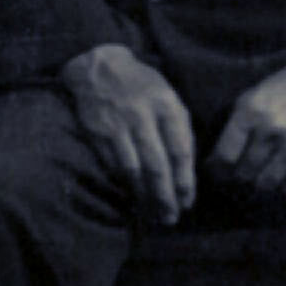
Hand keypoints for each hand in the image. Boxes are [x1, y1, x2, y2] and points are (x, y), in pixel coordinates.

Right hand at [60, 42, 198, 220]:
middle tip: (171, 217)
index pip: (179, 150)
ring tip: (153, 213)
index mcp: (166, 106)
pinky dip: (125, 184)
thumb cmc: (143, 86)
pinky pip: (114, 166)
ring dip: (145, 196)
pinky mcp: (97, 134)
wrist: (100, 67)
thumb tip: (187, 168)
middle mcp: (142, 116)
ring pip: (133, 170)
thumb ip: (180, 128)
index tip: (188, 201)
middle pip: (157, 165)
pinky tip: (133, 196)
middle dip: (165, 196)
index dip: (184, 180)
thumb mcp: (169, 97)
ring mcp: (118, 126)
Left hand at [205, 36, 285, 198]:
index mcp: (250, 110)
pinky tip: (277, 178)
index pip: (225, 154)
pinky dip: (281, 185)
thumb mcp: (254, 94)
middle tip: (234, 175)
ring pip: (265, 182)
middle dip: (236, 177)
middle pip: (243, 171)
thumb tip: (219, 155)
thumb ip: (238, 121)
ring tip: (255, 177)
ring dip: (257, 183)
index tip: (214, 169)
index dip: (216, 167)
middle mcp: (269, 128)